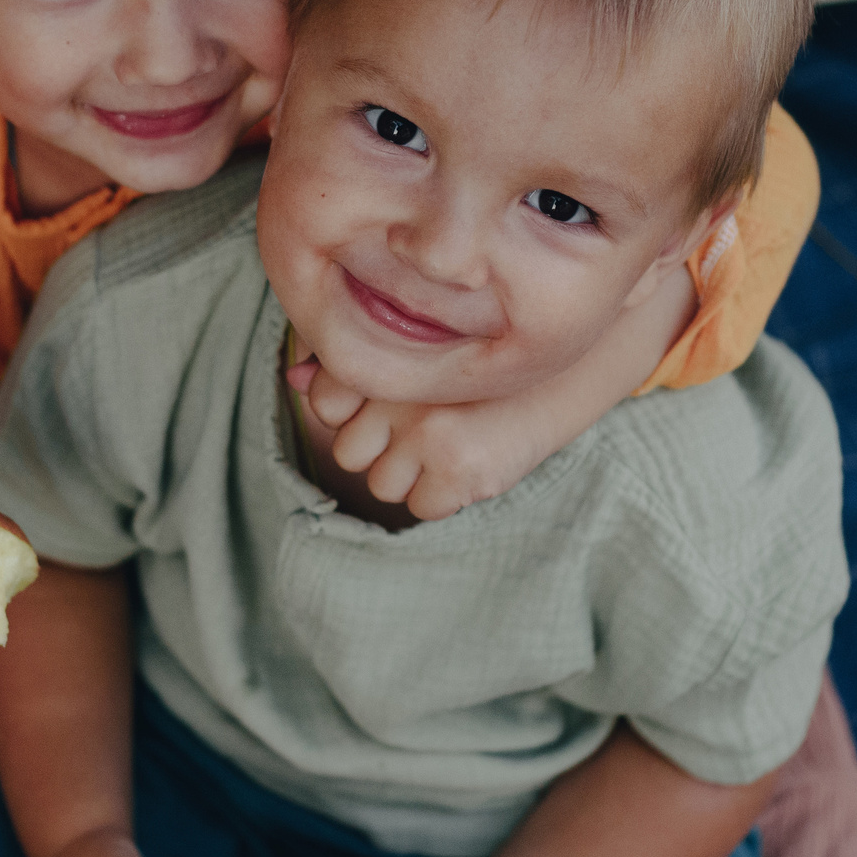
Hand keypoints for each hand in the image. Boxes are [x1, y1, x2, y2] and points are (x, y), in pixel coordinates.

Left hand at [288, 356, 538, 521]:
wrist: (564, 371)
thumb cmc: (478, 363)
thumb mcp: (415, 351)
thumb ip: (351, 364)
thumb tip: (292, 376)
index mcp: (385, 355)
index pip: (326, 404)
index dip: (356, 414)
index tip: (394, 405)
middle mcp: (399, 391)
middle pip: (348, 451)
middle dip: (381, 448)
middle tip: (427, 427)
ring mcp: (428, 432)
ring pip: (381, 483)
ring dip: (410, 473)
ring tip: (449, 444)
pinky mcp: (459, 470)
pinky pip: (422, 506)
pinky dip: (441, 495)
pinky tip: (466, 465)